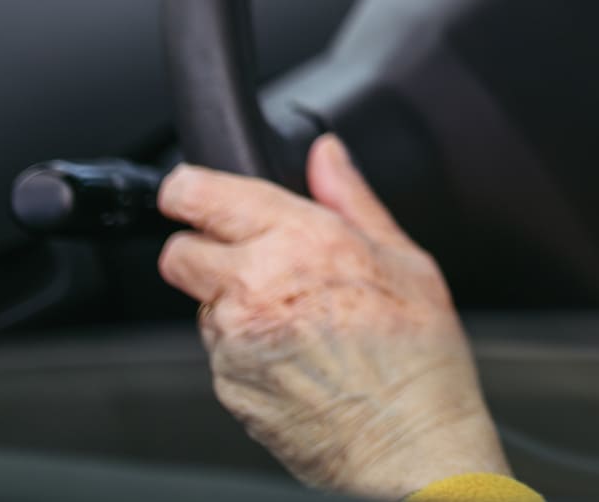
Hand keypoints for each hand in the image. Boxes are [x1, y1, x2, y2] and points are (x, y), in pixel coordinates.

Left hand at [157, 136, 509, 498]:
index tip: (194, 195)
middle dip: (206, 251)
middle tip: (254, 263)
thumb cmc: (419, 356)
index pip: (199, 195)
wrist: (411, 442)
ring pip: (201, 305)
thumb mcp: (405, 258)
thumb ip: (352, 198)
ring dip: (231, 304)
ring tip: (295, 320)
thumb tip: (327, 156)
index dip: (189, 191)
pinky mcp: (227, 385)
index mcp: (300, 241)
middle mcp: (255, 286)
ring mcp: (234, 341)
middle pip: (179, 252)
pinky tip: (295, 356)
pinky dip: (244, 349)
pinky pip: (219, 353)